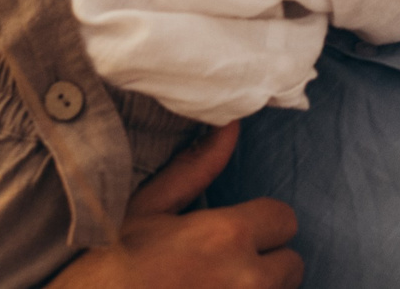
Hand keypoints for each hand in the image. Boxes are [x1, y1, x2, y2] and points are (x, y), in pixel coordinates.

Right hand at [48, 123, 301, 288]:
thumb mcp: (146, 211)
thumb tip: (230, 127)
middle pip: (292, 264)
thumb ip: (196, 168)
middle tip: (226, 266)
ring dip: (258, 288)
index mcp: (227, 236)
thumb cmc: (108, 268)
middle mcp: (248, 280)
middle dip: (268, 262)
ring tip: (215, 285)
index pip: (285, 219)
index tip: (235, 233)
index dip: (262, 224)